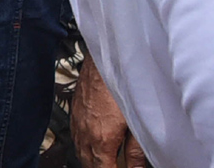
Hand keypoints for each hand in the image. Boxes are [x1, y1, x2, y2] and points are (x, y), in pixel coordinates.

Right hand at [71, 52, 146, 167]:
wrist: (107, 57)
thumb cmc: (123, 84)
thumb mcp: (138, 122)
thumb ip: (137, 151)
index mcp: (101, 139)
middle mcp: (85, 132)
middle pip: (89, 163)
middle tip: (116, 166)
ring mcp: (78, 121)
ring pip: (80, 150)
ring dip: (91, 160)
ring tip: (105, 163)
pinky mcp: (75, 109)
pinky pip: (76, 135)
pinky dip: (84, 145)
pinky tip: (93, 144)